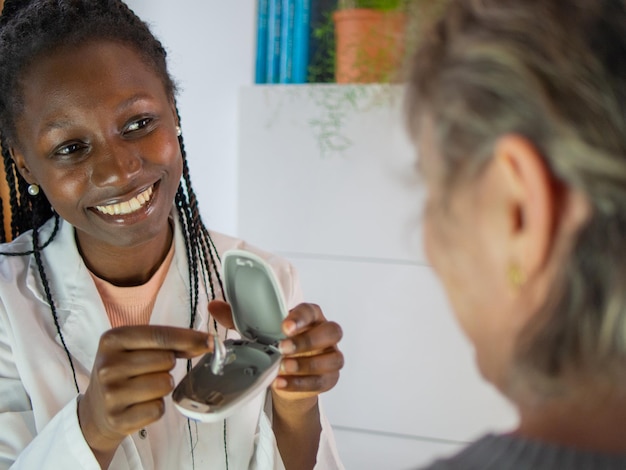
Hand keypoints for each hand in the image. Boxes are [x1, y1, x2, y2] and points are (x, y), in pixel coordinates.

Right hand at [78, 326, 210, 466]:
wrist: (95, 411)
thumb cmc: (123, 372)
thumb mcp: (135, 348)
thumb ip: (168, 342)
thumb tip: (206, 342)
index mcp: (113, 339)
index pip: (161, 335)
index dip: (190, 338)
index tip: (211, 341)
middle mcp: (108, 365)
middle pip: (166, 360)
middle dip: (168, 365)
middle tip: (151, 370)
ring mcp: (110, 393)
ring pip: (165, 384)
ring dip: (163, 386)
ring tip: (144, 387)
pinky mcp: (117, 419)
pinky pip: (158, 409)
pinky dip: (157, 407)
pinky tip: (141, 405)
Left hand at [207, 300, 343, 402]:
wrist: (286, 379)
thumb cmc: (275, 347)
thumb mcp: (257, 333)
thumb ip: (237, 319)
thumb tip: (214, 306)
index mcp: (311, 317)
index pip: (312, 310)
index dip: (301, 317)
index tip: (284, 325)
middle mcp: (326, 334)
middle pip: (331, 331)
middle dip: (307, 340)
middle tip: (282, 348)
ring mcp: (332, 356)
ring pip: (332, 358)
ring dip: (306, 364)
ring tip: (282, 368)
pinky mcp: (331, 378)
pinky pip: (324, 381)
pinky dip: (302, 384)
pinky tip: (282, 384)